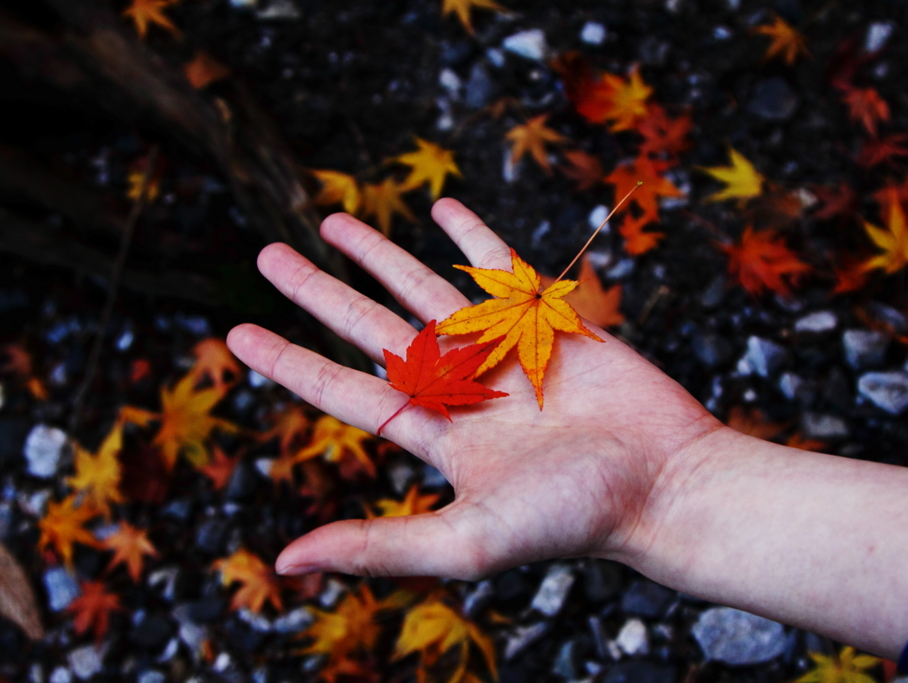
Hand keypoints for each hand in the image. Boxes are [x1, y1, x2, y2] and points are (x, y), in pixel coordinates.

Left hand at [227, 199, 721, 578]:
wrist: (665, 480)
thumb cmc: (574, 517)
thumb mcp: (467, 539)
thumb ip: (379, 547)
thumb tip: (286, 563)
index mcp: (436, 434)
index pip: (341, 389)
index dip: (288, 359)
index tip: (237, 330)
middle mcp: (460, 387)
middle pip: (370, 328)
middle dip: (318, 291)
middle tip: (269, 254)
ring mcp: (501, 350)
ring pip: (425, 288)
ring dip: (379, 254)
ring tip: (333, 221)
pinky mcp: (547, 321)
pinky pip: (500, 268)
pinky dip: (471, 236)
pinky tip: (441, 207)